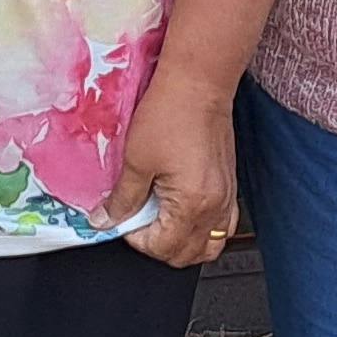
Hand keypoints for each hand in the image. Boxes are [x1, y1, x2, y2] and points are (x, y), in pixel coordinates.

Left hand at [102, 64, 237, 267]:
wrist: (198, 82)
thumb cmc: (170, 113)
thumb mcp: (136, 159)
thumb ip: (122, 198)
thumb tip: (105, 220)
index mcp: (192, 205)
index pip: (163, 248)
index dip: (135, 238)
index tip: (121, 220)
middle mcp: (215, 207)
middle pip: (187, 254)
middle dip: (158, 245)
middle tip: (137, 221)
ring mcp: (227, 197)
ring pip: (208, 244)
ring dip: (182, 242)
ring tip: (159, 221)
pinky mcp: (230, 185)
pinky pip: (222, 225)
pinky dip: (202, 229)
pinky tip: (183, 212)